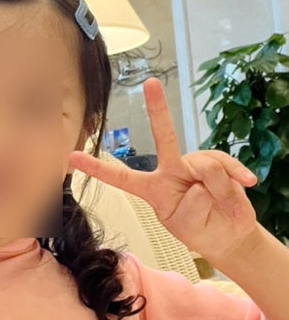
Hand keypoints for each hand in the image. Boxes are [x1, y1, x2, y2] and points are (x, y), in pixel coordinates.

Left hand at [68, 78, 259, 264]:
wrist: (228, 236)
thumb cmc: (199, 229)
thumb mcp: (186, 226)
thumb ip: (191, 205)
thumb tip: (200, 182)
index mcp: (153, 189)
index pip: (121, 178)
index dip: (98, 168)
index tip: (73, 157)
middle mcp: (171, 171)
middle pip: (165, 138)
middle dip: (158, 109)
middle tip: (151, 83)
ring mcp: (195, 165)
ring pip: (204, 165)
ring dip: (217, 189)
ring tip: (219, 203)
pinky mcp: (217, 164)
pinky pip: (226, 165)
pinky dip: (237, 176)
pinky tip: (247, 183)